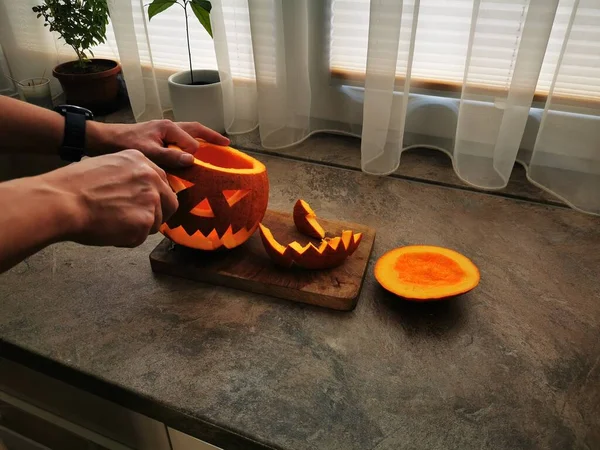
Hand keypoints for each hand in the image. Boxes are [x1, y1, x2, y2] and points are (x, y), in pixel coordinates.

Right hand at [42, 150, 177, 246]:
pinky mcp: (146, 221)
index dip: (155, 198)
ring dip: (138, 228)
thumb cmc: (74, 186)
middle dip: (158, 215)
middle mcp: (151, 177)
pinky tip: (108, 231)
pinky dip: (127, 240)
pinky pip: (141, 237)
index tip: (146, 206)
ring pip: (156, 222)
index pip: (162, 182)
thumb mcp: (107, 166)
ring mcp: (151, 199)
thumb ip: (129, 176)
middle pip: (170, 202)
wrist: (62, 201)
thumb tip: (137, 192)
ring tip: (112, 223)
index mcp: (141, 161)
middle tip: (138, 222)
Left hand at [86, 119, 229, 167]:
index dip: (196, 153)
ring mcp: (164, 131)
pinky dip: (190, 142)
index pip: (192, 141)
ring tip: (215, 146)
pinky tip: (191, 152)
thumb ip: (170, 156)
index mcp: (169, 128)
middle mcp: (169, 126)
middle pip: (196, 129)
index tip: (199, 166)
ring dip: (202, 138)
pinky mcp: (159, 137)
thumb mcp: (148, 152)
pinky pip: (181, 138)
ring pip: (189, 132)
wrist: (104, 140)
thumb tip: (192, 159)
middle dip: (212, 137)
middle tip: (227, 144)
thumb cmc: (124, 144)